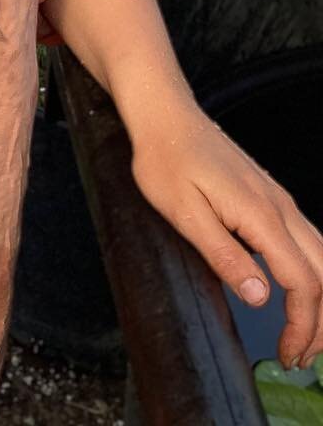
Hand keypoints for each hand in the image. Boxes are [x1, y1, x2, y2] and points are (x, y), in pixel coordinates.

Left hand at [129, 105, 322, 371]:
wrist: (165, 114)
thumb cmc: (165, 159)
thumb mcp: (183, 212)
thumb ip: (224, 255)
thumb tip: (262, 299)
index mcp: (262, 216)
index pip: (303, 284)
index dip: (302, 326)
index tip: (288, 355)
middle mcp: (281, 208)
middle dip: (321, 322)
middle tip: (299, 357)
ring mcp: (279, 200)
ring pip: (322, 256)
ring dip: (320, 300)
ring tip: (301, 334)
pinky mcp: (270, 196)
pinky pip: (308, 241)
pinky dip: (313, 275)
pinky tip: (294, 291)